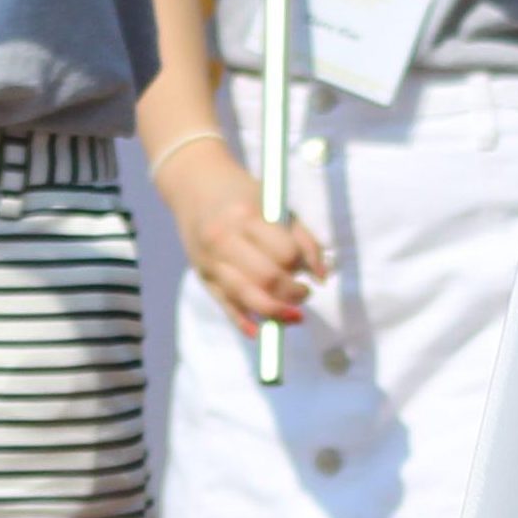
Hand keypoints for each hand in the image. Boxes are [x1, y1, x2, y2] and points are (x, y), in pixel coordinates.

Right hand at [163, 146, 325, 331]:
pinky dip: (244, 322)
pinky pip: (225, 306)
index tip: (309, 271)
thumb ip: (303, 239)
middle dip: (292, 294)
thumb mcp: (275, 205)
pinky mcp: (203, 276)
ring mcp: (210, 260)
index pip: (284, 253)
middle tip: (303, 294)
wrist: (194, 185)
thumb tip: (322, 277)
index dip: (302, 266)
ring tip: (293, 314)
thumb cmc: (244, 195)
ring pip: (246, 297)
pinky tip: (260, 331)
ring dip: (275, 312)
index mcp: (246, 216)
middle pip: (266, 279)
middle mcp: (224, 240)